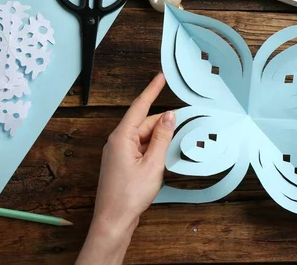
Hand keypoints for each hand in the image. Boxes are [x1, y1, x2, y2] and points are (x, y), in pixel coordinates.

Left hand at [77, 73, 174, 264]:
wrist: (113, 220)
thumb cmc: (130, 195)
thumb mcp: (153, 164)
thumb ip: (162, 137)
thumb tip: (169, 116)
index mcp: (122, 137)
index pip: (140, 107)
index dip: (152, 90)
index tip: (161, 76)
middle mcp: (117, 141)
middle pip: (144, 123)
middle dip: (163, 124)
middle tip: (182, 126)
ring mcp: (118, 153)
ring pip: (143, 136)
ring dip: (159, 140)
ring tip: (170, 151)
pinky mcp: (121, 163)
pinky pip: (140, 148)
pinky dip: (153, 149)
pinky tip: (161, 158)